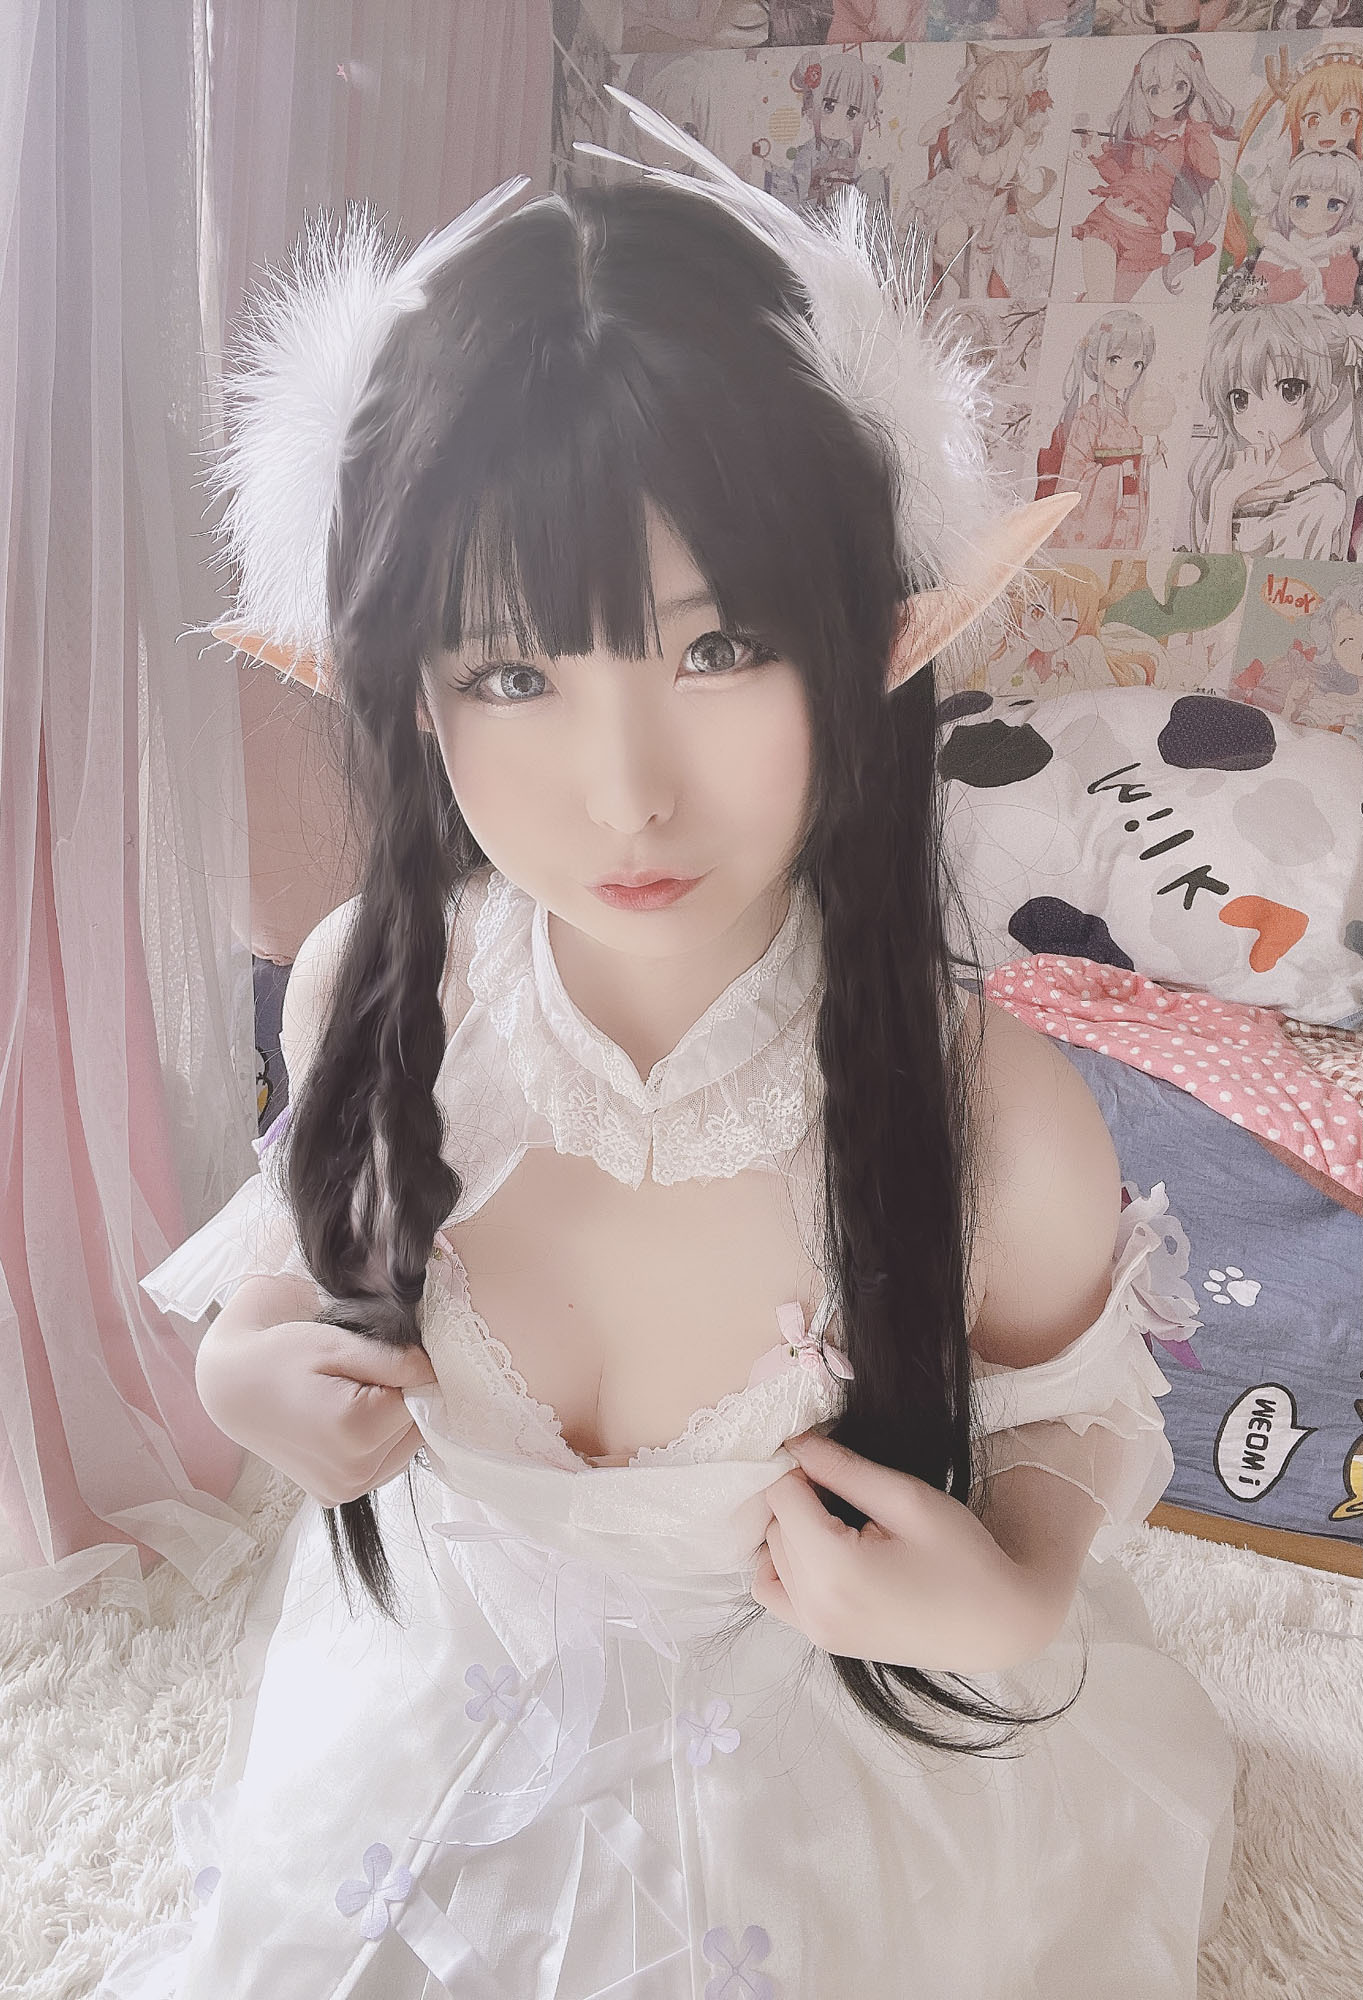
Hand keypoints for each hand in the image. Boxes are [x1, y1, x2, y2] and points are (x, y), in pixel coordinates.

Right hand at [195, 1315, 436, 1507]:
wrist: (231, 1386)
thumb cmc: (280, 1354)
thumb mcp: (338, 1344)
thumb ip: (395, 1360)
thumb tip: (436, 1374)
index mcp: (355, 1433)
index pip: (423, 1399)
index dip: (409, 1373)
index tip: (379, 1357)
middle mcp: (352, 1474)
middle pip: (417, 1429)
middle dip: (403, 1398)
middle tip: (360, 1374)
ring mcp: (343, 1491)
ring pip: (405, 1449)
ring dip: (394, 1422)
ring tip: (351, 1396)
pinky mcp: (335, 1496)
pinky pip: (383, 1465)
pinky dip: (378, 1441)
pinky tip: (348, 1420)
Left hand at [750, 1431, 1058, 1674]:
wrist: (995, 1626)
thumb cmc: (964, 1558)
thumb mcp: (908, 1500)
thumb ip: (845, 1469)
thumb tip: (796, 1441)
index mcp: (835, 1571)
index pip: (781, 1496)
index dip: (803, 1469)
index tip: (838, 1467)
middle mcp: (814, 1608)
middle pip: (773, 1525)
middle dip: (800, 1498)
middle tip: (850, 1494)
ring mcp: (815, 1630)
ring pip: (769, 1554)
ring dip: (793, 1529)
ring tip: (842, 1523)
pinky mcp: (822, 1640)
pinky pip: (773, 1591)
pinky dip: (784, 1564)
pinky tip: (821, 1551)